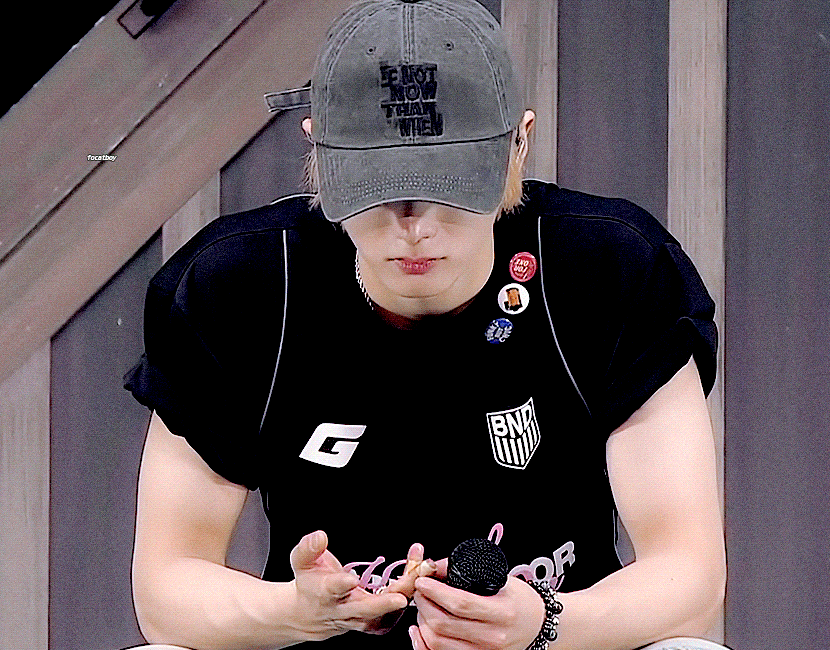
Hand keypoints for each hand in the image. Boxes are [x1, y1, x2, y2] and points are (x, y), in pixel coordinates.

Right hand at [289, 530, 409, 637]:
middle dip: (384, 603)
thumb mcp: (302, 562)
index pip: (333, 589)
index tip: (351, 580)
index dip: (342, 585)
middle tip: (400, 596)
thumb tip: (320, 536)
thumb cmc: (310, 582)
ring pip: (386, 613)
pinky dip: (409, 598)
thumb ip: (309, 548)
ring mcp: (361, 620)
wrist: (310, 614)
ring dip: (405, 592)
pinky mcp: (374, 624)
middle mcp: (345, 610)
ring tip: (421, 569)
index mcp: (326, 593)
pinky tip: (419, 576)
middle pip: (366, 610)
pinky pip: (394, 616)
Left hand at [410, 571, 544, 649]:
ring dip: (422, 622)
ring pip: (438, 643)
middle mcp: (493, 636)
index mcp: (502, 612)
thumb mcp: (501, 578)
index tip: (422, 581)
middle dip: (424, 604)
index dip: (435, 592)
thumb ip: (467, 571)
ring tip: (423, 607)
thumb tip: (433, 567)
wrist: (538, 626)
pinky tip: (421, 630)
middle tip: (420, 591)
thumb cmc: (520, 601)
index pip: (460, 603)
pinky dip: (424, 643)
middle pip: (443, 625)